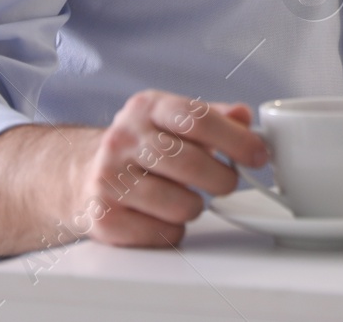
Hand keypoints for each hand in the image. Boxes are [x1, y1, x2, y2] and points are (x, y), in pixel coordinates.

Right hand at [68, 90, 267, 246]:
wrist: (83, 175)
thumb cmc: (142, 146)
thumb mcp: (173, 118)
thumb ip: (213, 116)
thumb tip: (245, 117)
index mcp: (146, 108)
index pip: (197, 118)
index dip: (236, 139)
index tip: (259, 155)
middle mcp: (122, 139)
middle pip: (191, 163)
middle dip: (223, 179)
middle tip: (227, 183)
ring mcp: (108, 180)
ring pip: (180, 204)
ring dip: (197, 207)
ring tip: (188, 198)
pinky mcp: (103, 218)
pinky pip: (162, 234)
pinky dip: (174, 230)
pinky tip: (163, 215)